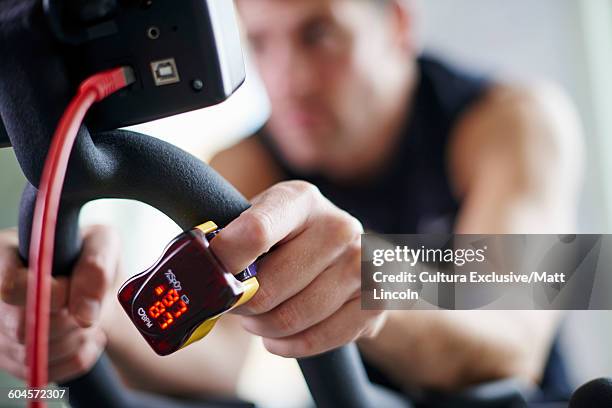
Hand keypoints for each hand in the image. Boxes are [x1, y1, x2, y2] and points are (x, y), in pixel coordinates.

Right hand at [0, 225, 119, 381]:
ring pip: (33, 357)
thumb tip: (84, 314)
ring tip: (90, 321)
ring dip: (75, 342)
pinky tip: (86, 339)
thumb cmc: (90, 258)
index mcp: (6, 254)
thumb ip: (96, 267)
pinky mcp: (11, 357)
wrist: (90, 286)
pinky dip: (75, 359)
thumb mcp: (102, 244)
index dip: (48, 295)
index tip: (71, 291)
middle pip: (22, 328)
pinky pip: (43, 374)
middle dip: (67, 321)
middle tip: (88, 308)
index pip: (11, 288)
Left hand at [210, 181, 385, 357]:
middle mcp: (338, 226)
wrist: (348, 255)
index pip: (255, 231)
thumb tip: (195, 267)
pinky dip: (289, 345)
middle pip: (270, 287)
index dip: (225, 262)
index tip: (211, 278)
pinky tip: (280, 335)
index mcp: (301, 199)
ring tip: (259, 317)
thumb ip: (230, 238)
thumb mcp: (260, 223)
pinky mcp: (375, 301)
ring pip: (292, 318)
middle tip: (237, 305)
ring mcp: (361, 264)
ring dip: (263, 327)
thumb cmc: (289, 241)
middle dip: (243, 305)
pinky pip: (318, 339)